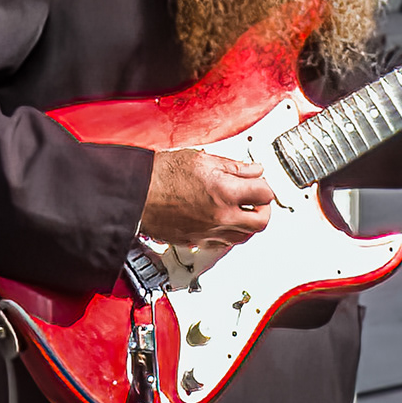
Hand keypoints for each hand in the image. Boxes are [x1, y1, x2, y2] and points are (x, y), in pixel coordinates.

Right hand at [138, 139, 275, 256]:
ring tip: (242, 209)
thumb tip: (254, 170)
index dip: (264, 185)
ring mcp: (210, 231)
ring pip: (246, 236)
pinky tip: (225, 221)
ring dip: (249, 223)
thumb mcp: (201, 159)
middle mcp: (221, 215)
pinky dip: (231, 234)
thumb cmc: (160, 175)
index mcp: (224, 191)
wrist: (136, 193)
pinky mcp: (198, 241)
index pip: (265, 193)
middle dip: (263, 208)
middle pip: (262, 221)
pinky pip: (225, 244)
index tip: (259, 181)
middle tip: (257, 198)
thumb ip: (233, 167)